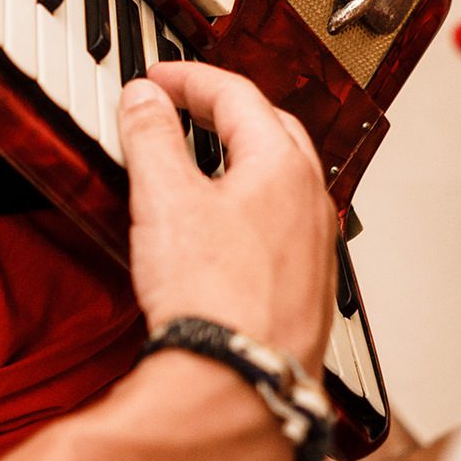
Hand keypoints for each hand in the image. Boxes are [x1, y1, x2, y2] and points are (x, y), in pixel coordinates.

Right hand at [118, 64, 335, 375]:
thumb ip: (152, 137)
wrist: (240, 382)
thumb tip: (145, 100)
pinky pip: (283, 223)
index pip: (238, 95)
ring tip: (201, 160)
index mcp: (282, 166)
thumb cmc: (214, 299)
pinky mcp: (306, 286)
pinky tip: (224, 227)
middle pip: (270, 130)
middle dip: (223, 110)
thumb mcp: (165, 200)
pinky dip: (251, 203)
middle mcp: (310, 201)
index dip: (190, 79)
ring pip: (282, 179)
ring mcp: (315, 246)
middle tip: (183, 106)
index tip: (158, 78)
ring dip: (241, 156)